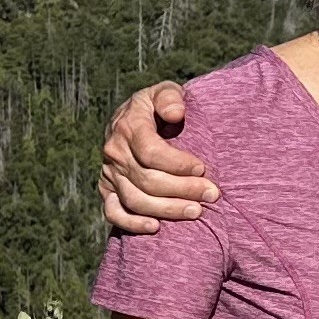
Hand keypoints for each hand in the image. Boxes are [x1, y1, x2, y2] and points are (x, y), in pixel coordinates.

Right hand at [98, 81, 218, 232]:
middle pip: (147, 179)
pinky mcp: (107, 190)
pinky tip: (156, 227)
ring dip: (166, 209)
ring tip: (196, 212)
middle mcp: (115, 152)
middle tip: (211, 195)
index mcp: (129, 127)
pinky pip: (114, 212)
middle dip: (182, 189)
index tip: (203, 168)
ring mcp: (109, 174)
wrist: (131, 118)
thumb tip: (176, 113)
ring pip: (135, 199)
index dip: (178, 164)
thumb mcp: (163, 91)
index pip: (151, 152)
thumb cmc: (157, 105)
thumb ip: (170, 97)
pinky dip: (132, 223)